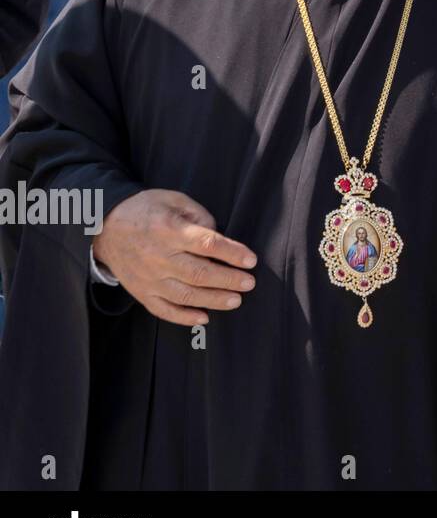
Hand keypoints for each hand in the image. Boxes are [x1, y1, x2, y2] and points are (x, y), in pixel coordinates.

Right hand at [91, 189, 256, 325]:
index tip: (251, 260)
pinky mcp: (141, 292)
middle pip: (199, 273)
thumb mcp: (173, 199)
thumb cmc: (145, 211)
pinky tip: (204, 318)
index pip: (207, 244)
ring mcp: (148, 278)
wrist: (104, 227)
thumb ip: (199, 215)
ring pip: (185, 295)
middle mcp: (158, 257)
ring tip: (235, 300)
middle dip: (229, 280)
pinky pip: (163, 310)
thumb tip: (218, 236)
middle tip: (249, 283)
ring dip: (213, 300)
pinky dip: (184, 317)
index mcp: (169, 230)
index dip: (232, 253)